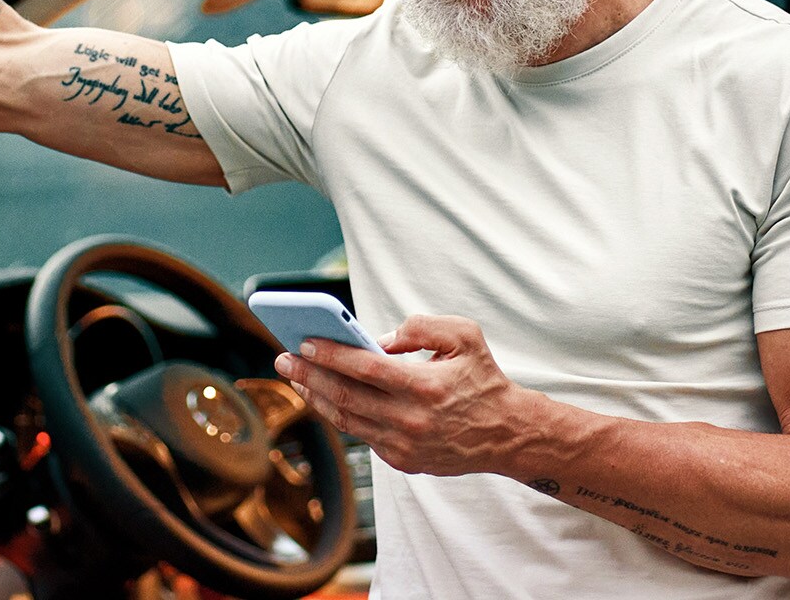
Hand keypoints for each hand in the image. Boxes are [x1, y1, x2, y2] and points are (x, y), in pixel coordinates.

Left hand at [275, 314, 540, 476]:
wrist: (507, 434)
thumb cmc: (483, 379)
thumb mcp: (465, 336)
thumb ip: (421, 326)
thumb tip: (377, 338)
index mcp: (424, 386)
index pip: (364, 368)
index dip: (329, 355)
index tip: (302, 342)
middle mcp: (410, 420)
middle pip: (344, 396)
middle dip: (307, 375)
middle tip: (282, 358)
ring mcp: (404, 445)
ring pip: (346, 420)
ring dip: (315, 397)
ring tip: (295, 377)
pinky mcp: (402, 461)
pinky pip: (361, 435)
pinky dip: (338, 415)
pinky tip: (322, 397)